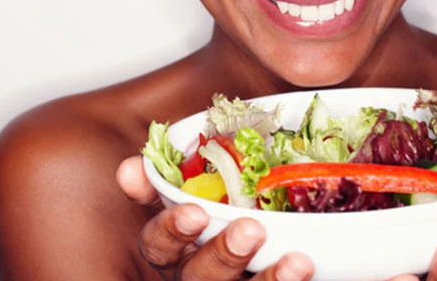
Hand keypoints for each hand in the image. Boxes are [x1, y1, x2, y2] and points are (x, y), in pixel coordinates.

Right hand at [117, 156, 313, 280]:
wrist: (251, 244)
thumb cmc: (214, 215)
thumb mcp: (184, 196)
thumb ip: (161, 181)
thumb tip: (129, 168)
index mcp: (173, 250)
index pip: (158, 245)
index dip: (172, 230)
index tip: (194, 211)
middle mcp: (193, 276)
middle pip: (198, 277)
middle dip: (224, 254)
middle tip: (251, 229)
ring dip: (269, 280)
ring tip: (297, 260)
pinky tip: (307, 270)